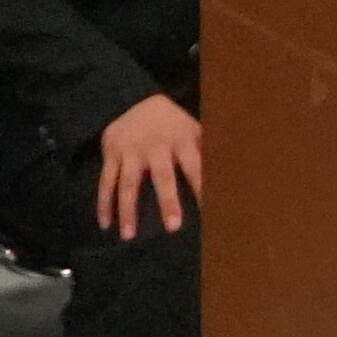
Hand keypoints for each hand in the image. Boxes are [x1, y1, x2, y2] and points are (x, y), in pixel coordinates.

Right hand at [94, 93, 204, 238]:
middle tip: (174, 227)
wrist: (132, 99)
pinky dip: (104, 204)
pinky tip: (105, 225)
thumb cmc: (171, 123)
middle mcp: (156, 147)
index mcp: (181, 140)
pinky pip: (106, 182)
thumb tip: (233, 168)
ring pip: (128, 184)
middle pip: (162, 176)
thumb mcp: (191, 128)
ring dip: (128, 210)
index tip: (211, 213)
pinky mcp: (111, 155)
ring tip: (129, 236)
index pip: (195, 167)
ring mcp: (131, 151)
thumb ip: (207, 149)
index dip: (202, 188)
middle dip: (167, 201)